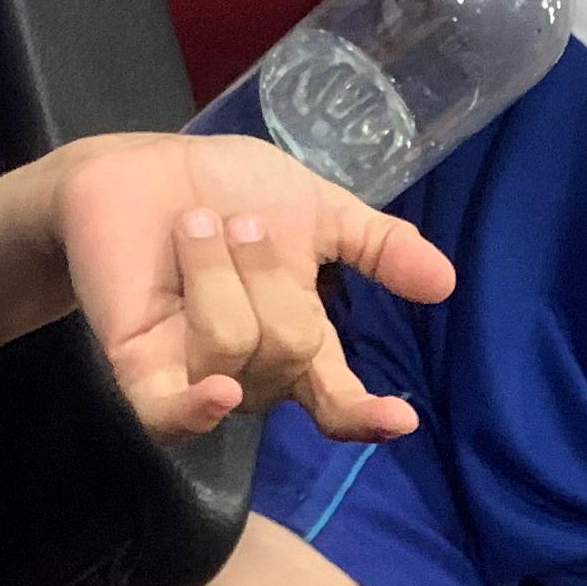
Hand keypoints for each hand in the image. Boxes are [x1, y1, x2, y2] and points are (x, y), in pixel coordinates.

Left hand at [51, 133, 454, 441]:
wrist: (141, 168)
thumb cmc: (231, 189)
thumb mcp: (321, 210)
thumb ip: (380, 247)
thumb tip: (445, 283)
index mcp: (301, 342)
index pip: (340, 402)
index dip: (368, 416)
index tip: (401, 417)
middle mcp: (254, 372)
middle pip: (292, 349)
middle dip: (268, 270)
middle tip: (237, 220)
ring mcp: (195, 374)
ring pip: (238, 349)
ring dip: (220, 270)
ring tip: (195, 226)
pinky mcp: (140, 371)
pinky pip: (170, 415)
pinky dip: (197, 407)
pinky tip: (218, 391)